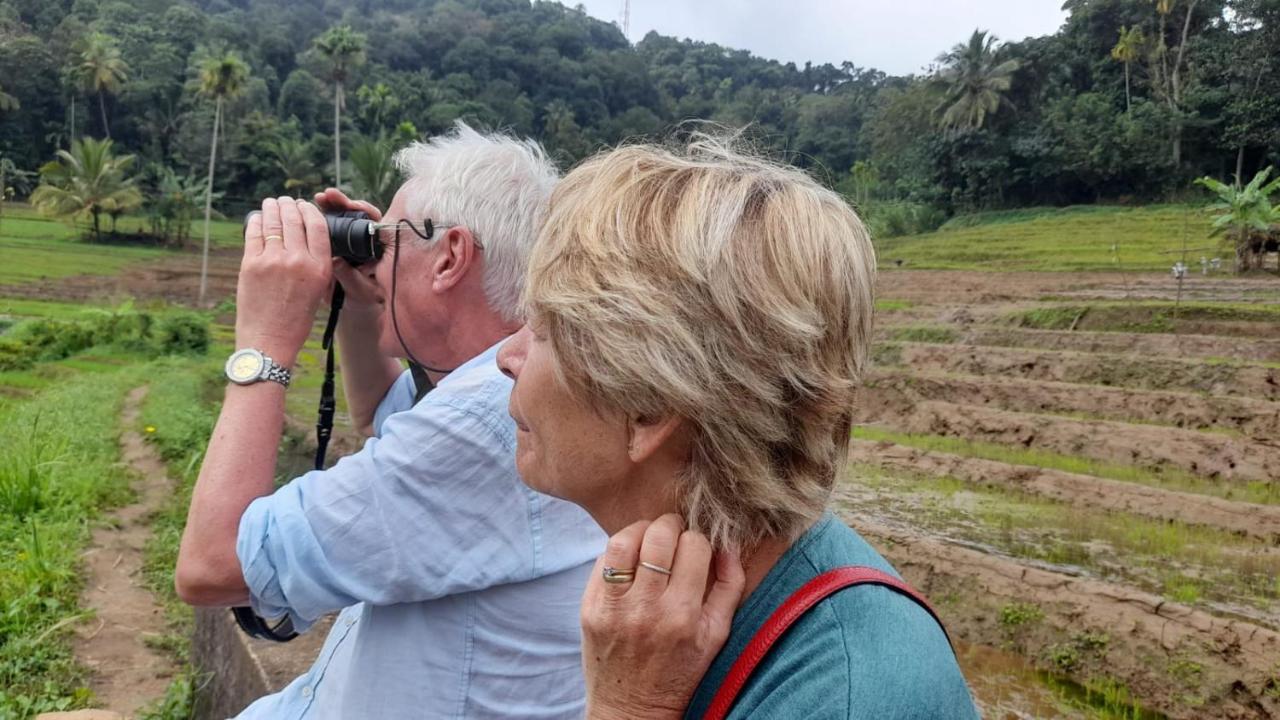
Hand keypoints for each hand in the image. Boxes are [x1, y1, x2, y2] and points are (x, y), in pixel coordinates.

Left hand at [235, 197, 332, 365]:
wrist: (269, 340)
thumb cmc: (295, 319)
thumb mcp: (318, 290)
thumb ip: (315, 263)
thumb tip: (305, 236)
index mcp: (319, 268)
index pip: (317, 226)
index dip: (310, 211)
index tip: (305, 206)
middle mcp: (298, 260)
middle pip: (294, 219)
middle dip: (289, 205)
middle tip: (285, 201)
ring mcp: (272, 261)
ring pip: (273, 222)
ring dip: (272, 208)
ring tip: (271, 203)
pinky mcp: (250, 264)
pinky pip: (254, 233)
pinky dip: (255, 222)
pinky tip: (257, 218)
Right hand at [315, 188, 383, 307]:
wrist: (350, 303)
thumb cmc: (361, 298)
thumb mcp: (359, 290)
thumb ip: (351, 277)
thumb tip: (337, 261)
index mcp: (377, 248)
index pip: (375, 221)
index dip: (364, 210)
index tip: (352, 205)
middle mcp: (364, 239)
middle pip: (357, 213)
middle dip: (343, 202)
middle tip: (329, 195)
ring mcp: (349, 238)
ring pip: (342, 215)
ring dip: (331, 204)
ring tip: (319, 197)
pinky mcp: (335, 239)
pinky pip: (328, 223)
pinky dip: (318, 215)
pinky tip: (307, 210)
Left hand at [581, 514, 745, 719]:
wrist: (632, 708)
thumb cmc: (681, 671)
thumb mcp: (717, 635)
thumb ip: (730, 586)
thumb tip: (729, 543)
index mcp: (683, 615)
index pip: (694, 546)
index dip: (699, 540)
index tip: (696, 549)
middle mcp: (646, 609)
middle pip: (658, 536)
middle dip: (671, 526)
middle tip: (675, 534)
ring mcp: (613, 608)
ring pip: (623, 541)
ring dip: (641, 531)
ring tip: (650, 539)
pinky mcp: (589, 609)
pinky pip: (602, 561)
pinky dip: (619, 552)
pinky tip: (631, 561)